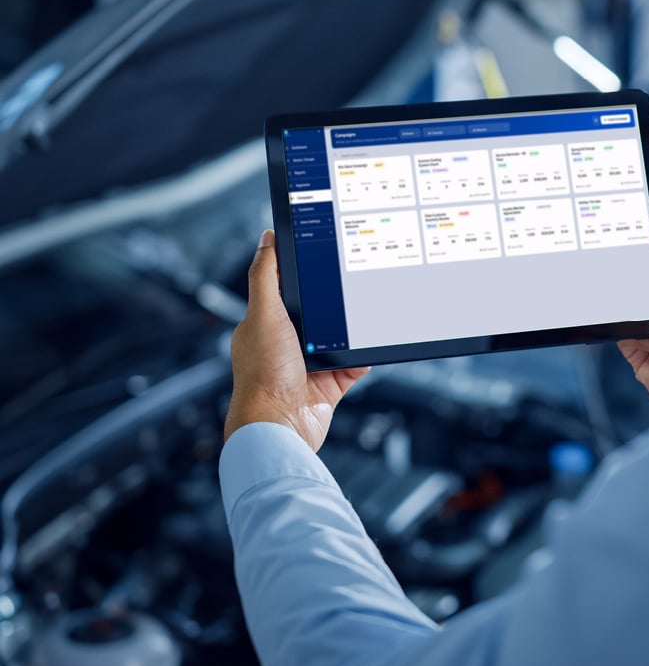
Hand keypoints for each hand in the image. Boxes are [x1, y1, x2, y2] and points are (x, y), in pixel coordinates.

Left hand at [224, 230, 369, 450]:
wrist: (280, 425)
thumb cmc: (263, 374)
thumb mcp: (264, 314)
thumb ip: (266, 276)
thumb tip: (268, 239)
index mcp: (265, 324)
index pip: (284, 290)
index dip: (301, 273)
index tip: (321, 256)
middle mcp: (286, 345)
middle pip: (316, 313)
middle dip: (333, 303)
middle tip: (351, 285)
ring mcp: (307, 366)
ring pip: (337, 339)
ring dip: (350, 333)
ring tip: (363, 316)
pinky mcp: (327, 386)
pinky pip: (352, 367)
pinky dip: (362, 360)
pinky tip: (368, 350)